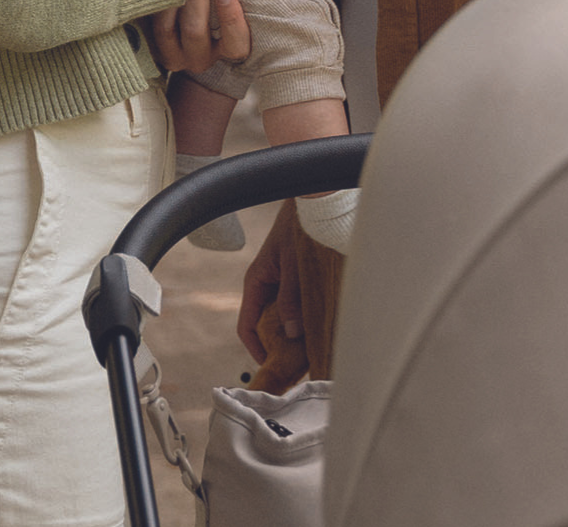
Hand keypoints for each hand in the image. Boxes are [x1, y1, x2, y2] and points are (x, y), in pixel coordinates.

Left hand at [144, 0, 252, 73]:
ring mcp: (177, 58)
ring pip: (168, 29)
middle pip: (195, 31)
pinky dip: (155, 1)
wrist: (194, 20)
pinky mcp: (156, 50)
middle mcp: (204, 59)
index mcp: (232, 50)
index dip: (230, 17)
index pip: (236, 42)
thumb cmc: (227, 1)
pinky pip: (151, 26)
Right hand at [237, 203, 315, 389]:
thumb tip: (291, 332)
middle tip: (298, 364)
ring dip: (295, 332)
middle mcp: (266, 285)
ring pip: (283, 316)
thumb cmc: (299, 226)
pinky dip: (304, 317)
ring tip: (312, 348)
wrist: (314, 200)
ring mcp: (280, 282)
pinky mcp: (296, 278)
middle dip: (279, 345)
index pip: (247, 326)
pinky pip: (295, 305)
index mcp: (256, 282)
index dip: (256, 349)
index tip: (271, 366)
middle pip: (265, 324)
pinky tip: (320, 325)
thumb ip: (291, 298)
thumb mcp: (294, 265)